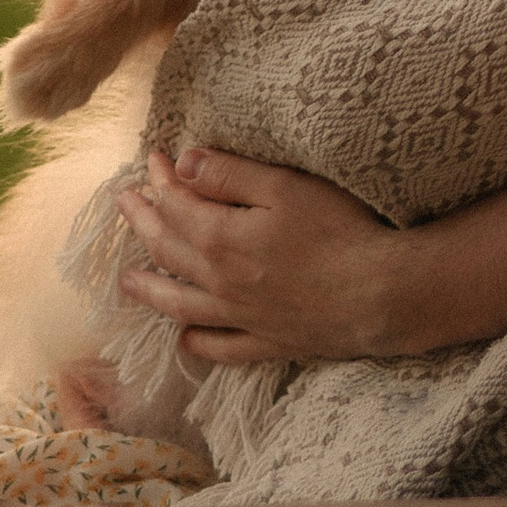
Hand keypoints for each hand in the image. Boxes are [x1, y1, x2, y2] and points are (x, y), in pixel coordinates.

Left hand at [115, 145, 404, 366]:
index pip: (176, 204)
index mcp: (220, 239)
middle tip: (124, 203)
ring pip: (180, 304)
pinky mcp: (267, 342)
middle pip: (168, 250)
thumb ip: (229, 175)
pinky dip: (197, 342)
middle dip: (142, 222)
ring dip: (149, 290)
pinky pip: (220, 348)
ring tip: (126, 281)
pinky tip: (186, 338)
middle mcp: (219, 282)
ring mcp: (241, 317)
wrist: (381, 295)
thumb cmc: (339, 231)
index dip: (160, 180)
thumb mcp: (284, 187)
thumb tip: (183, 164)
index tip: (153, 158)